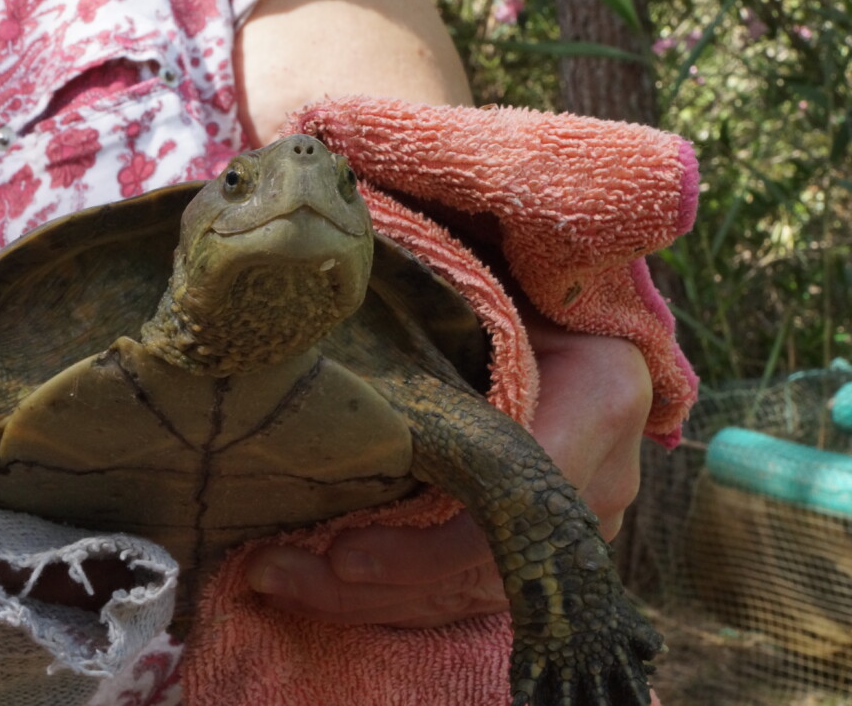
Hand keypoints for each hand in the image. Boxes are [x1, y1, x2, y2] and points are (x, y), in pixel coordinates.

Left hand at [244, 322, 652, 627]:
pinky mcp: (548, 539)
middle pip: (486, 570)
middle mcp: (605, 476)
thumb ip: (442, 306)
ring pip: (473, 594)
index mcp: (599, 399)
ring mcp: (584, 518)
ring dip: (372, 600)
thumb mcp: (488, 283)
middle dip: (374, 587)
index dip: (424, 549)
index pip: (509, 506)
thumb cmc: (517, 278)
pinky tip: (322, 584)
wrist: (568, 306)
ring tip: (280, 580)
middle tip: (275, 574)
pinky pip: (472, 589)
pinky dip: (398, 594)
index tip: (340, 554)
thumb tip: (328, 314)